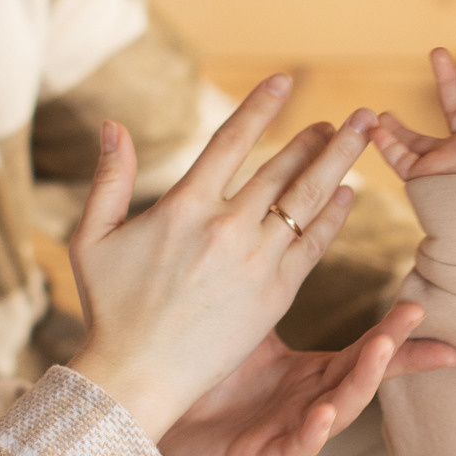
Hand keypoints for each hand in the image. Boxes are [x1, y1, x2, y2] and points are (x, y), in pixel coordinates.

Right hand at [66, 75, 374, 439]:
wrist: (138, 375)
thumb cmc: (109, 308)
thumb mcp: (92, 237)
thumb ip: (109, 178)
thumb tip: (112, 124)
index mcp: (183, 206)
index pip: (231, 140)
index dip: (261, 107)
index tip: (285, 81)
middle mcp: (226, 226)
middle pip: (283, 167)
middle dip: (322, 137)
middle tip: (352, 116)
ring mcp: (256, 259)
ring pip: (306, 199)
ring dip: (339, 163)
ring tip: (364, 136)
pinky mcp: (276, 292)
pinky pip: (314, 244)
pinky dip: (333, 215)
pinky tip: (348, 194)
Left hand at [155, 303, 455, 455]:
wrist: (158, 434)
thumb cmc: (204, 380)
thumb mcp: (245, 331)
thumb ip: (271, 290)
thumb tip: (287, 227)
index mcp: (312, 375)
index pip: (365, 348)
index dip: (398, 332)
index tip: (427, 307)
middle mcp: (309, 403)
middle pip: (363, 375)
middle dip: (393, 347)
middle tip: (413, 313)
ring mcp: (289, 432)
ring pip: (339, 411)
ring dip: (362, 383)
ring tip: (381, 351)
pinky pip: (294, 448)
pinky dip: (312, 434)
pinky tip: (324, 415)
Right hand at [371, 48, 455, 180]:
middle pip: (455, 106)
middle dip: (447, 78)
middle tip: (437, 51)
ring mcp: (449, 163)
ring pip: (419, 137)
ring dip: (400, 124)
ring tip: (385, 111)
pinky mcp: (429, 180)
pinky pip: (402, 160)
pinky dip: (386, 145)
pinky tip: (376, 129)